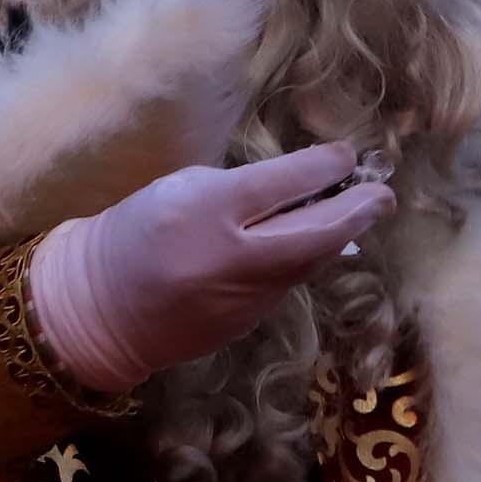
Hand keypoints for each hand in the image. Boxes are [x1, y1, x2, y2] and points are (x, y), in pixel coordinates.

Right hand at [28, 143, 393, 396]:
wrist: (97, 308)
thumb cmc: (135, 232)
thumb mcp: (181, 189)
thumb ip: (242, 188)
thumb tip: (304, 186)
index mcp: (207, 210)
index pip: (285, 184)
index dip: (327, 168)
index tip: (349, 155)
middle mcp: (231, 257)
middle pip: (316, 232)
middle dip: (358, 210)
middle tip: (383, 193)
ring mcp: (241, 298)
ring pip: (308, 263)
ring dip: (340, 236)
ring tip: (363, 212)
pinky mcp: (244, 326)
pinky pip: (286, 286)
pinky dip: (306, 261)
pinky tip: (317, 244)